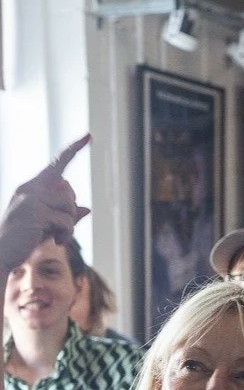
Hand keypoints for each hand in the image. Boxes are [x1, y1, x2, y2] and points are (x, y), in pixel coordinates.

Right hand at [0, 135, 90, 278]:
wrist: (2, 253)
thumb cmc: (24, 240)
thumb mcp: (48, 226)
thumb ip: (66, 217)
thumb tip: (87, 209)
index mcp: (31, 187)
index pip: (57, 164)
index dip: (74, 150)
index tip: (89, 136)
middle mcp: (30, 188)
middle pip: (69, 190)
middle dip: (70, 212)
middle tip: (59, 228)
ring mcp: (31, 198)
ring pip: (70, 205)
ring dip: (69, 226)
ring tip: (56, 237)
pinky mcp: (35, 211)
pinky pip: (67, 221)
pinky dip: (66, 234)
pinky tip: (56, 242)